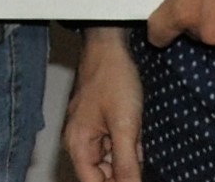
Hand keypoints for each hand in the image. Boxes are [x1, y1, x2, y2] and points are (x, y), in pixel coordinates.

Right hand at [64, 26, 143, 179]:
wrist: (110, 46)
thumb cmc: (113, 79)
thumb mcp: (125, 126)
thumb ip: (127, 163)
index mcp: (78, 145)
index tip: (135, 178)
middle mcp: (79, 143)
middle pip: (104, 175)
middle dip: (126, 168)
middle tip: (135, 144)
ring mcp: (90, 134)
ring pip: (113, 161)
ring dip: (130, 155)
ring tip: (135, 131)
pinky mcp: (101, 125)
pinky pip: (117, 146)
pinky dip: (130, 143)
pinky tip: (135, 128)